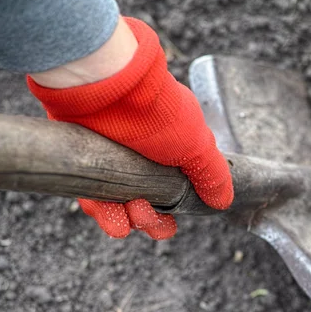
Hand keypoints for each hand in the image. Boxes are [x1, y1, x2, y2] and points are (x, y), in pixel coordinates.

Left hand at [27, 17, 232, 239]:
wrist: (109, 90)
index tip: (170, 221)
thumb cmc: (158, 113)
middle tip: (146, 217)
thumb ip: (212, 174)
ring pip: (117, 204)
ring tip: (128, 218)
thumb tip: (224, 200)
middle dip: (148, 220)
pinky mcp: (86, 162)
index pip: (170, 191)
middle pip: (142, 203)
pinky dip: (103, 213)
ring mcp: (110, 160)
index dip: (170, 213)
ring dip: (126, 220)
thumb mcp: (197, 146)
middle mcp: (139, 157)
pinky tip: (114, 220)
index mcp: (168, 153)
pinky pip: (92, 196)